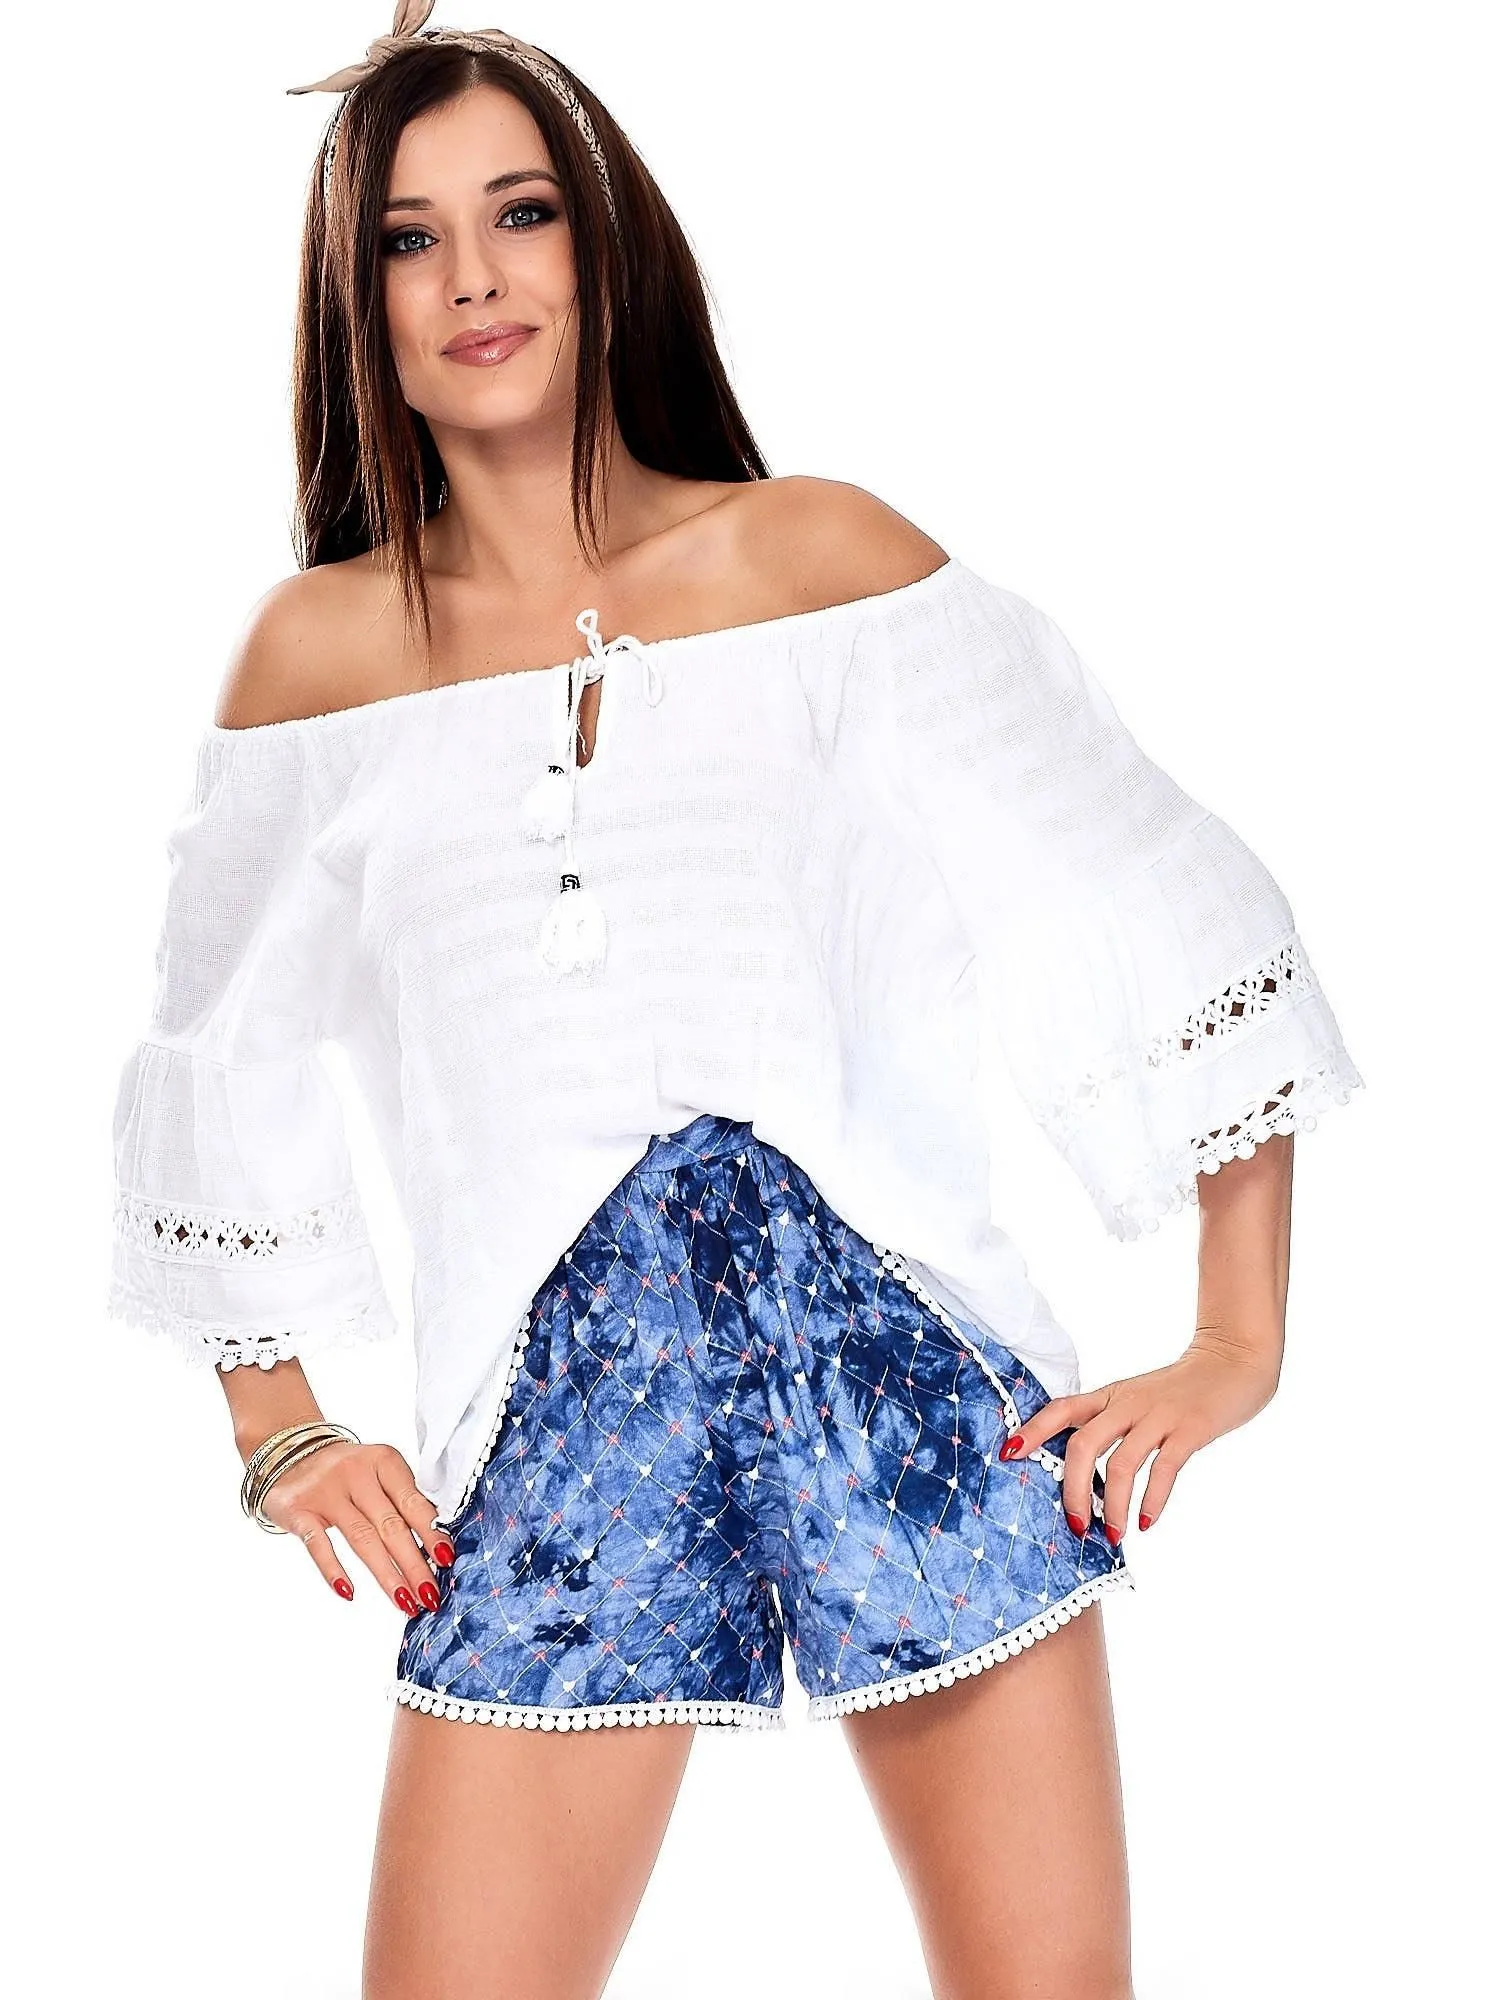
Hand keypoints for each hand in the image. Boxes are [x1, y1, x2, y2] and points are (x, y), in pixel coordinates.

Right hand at [256, 1439, 455, 1613]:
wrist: (290, 1451)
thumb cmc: (348, 1472)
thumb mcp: (378, 1473)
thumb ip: (402, 1501)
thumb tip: (436, 1549)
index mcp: (384, 1461)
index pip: (413, 1501)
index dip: (432, 1532)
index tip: (447, 1561)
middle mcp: (356, 1473)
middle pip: (391, 1524)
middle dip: (414, 1564)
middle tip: (431, 1595)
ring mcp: (325, 1492)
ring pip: (362, 1538)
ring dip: (386, 1574)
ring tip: (405, 1602)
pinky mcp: (298, 1510)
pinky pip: (318, 1544)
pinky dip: (333, 1570)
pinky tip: (349, 1593)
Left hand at [1001, 1336, 1280, 1542]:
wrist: (1233, 1361)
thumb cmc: (1180, 1389)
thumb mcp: (1137, 1398)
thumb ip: (1111, 1423)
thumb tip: (1082, 1468)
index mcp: (1110, 1396)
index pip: (1062, 1410)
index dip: (1033, 1430)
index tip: (1008, 1455)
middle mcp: (1128, 1404)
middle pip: (1083, 1445)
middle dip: (1073, 1490)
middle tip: (1075, 1526)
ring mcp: (1159, 1416)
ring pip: (1121, 1464)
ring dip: (1112, 1507)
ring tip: (1113, 1537)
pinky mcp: (1190, 1429)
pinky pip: (1164, 1469)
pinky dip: (1152, 1501)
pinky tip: (1147, 1524)